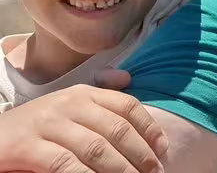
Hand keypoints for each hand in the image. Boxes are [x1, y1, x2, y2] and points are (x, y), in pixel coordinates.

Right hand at [0, 85, 166, 172]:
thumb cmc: (36, 127)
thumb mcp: (66, 106)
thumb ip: (98, 95)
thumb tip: (128, 78)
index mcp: (83, 93)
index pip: (127, 106)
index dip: (149, 128)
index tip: (164, 150)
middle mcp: (68, 103)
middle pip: (117, 129)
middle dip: (141, 155)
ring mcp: (47, 124)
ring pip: (97, 149)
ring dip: (121, 170)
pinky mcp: (26, 146)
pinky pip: (66, 165)